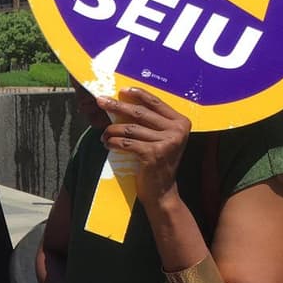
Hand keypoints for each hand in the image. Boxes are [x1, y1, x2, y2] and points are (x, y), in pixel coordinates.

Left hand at [97, 88, 190, 206]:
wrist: (162, 192)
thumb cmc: (158, 163)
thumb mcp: (162, 139)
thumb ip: (152, 122)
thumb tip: (125, 101)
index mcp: (181, 122)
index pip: (156, 102)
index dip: (138, 94)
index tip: (121, 90)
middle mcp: (177, 130)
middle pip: (140, 112)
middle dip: (118, 105)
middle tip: (100, 101)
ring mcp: (166, 143)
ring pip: (131, 128)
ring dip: (112, 130)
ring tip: (104, 134)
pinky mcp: (153, 154)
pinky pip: (127, 143)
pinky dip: (114, 142)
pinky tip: (107, 143)